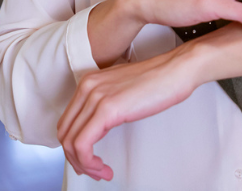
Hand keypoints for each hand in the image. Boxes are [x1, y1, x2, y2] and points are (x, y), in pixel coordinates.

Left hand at [56, 44, 207, 180]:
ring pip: (71, 142)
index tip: (87, 160)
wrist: (177, 70)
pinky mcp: (107, 109)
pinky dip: (89, 162)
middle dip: (75, 159)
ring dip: (83, 164)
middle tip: (93, 170)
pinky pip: (83, 145)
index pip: (67, 122)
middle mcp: (87, 88)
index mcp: (88, 83)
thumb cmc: (158, 81)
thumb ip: (105, 104)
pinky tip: (103, 167)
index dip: (73, 147)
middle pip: (64, 133)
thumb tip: (99, 127)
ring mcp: (95, 97)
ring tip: (100, 172)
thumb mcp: (122, 90)